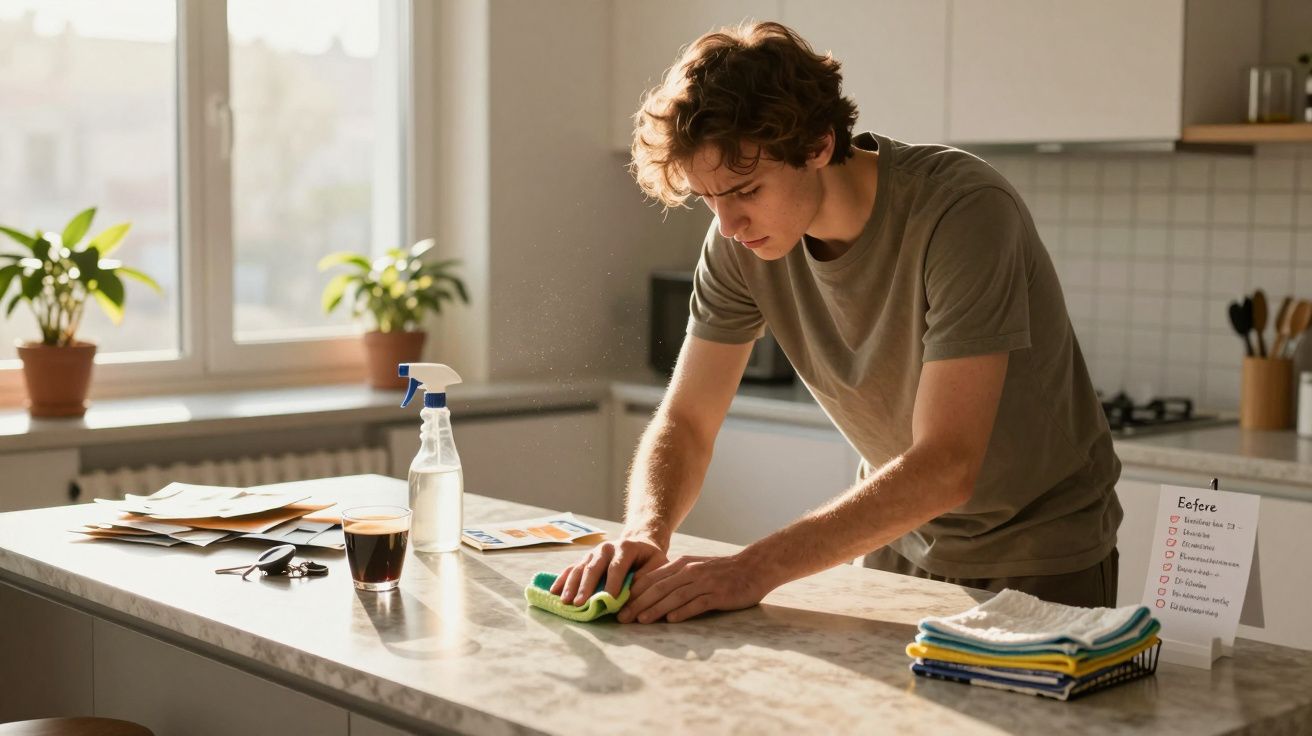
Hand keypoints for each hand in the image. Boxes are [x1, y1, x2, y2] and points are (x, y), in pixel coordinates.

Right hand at [550, 535, 667, 605]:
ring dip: (571, 585)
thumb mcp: (657, 565)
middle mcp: (606, 548)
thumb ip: (647, 579)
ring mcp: (593, 553)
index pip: (617, 567)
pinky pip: (571, 569)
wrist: (640, 542)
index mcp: (626, 548)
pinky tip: (553, 592)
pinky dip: (562, 580)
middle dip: (586, 587)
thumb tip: (632, 598)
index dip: (612, 584)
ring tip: (565, 601)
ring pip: (580, 568)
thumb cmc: (650, 558)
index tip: (608, 600)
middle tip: (579, 603)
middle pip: (594, 567)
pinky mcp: (585, 559)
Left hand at [616, 553, 768, 623]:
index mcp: (682, 565)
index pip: (651, 578)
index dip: (633, 592)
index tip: (617, 605)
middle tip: (621, 617)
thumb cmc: (723, 572)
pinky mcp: (718, 594)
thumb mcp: (696, 568)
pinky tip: (671, 620)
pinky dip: (683, 611)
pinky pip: (697, 603)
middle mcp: (690, 571)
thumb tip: (651, 594)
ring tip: (640, 620)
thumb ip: (676, 579)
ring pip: (674, 595)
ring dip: (655, 608)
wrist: (754, 567)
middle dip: (637, 603)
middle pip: (658, 587)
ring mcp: (704, 582)